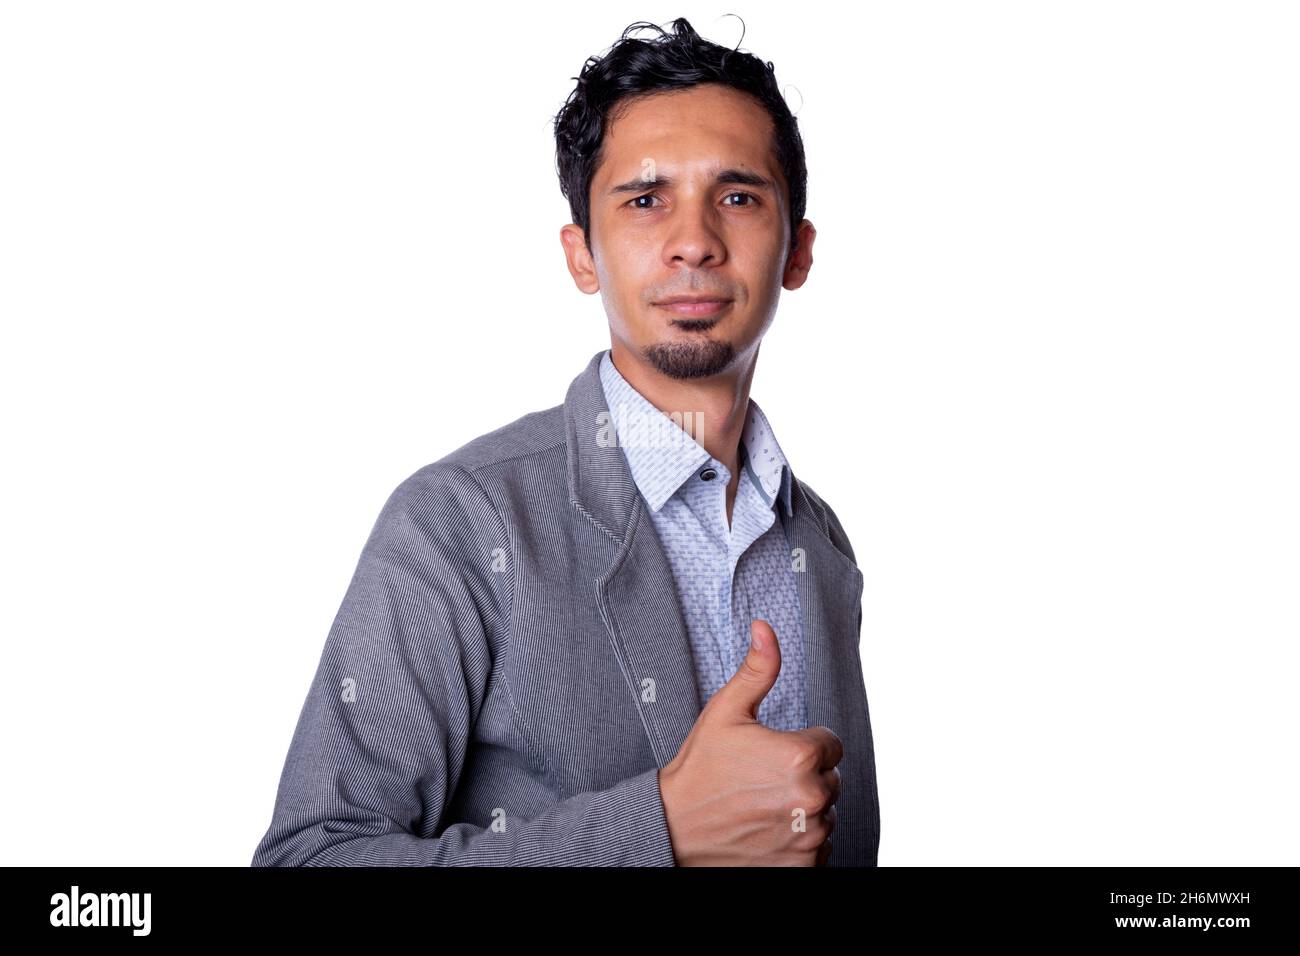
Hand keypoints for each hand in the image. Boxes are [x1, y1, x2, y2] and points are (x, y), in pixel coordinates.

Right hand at [657, 619, 841, 865]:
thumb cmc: (699, 769)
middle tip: (762, 781)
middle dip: (804, 778)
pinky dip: (799, 842)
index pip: (831, 745)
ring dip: (802, 811)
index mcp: (801, 755)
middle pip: (831, 779)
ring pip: (825, 814)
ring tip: (762, 807)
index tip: (771, 755)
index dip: (802, 746)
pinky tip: (766, 831)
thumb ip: (757, 669)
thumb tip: (765, 628)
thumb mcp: (726, 712)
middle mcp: (813, 798)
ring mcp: (809, 836)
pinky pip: (820, 848)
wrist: (672, 828)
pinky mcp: (803, 866)